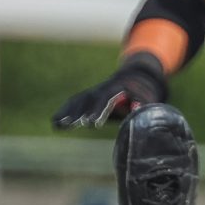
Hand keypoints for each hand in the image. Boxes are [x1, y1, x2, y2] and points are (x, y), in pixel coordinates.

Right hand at [52, 54, 168, 128]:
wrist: (137, 79)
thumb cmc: (145, 94)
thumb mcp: (148, 98)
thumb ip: (142, 103)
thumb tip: (136, 107)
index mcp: (118, 88)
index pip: (106, 99)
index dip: (98, 111)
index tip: (92, 123)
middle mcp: (102, 89)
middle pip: (88, 100)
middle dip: (80, 113)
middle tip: (72, 125)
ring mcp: (93, 92)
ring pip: (78, 101)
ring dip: (68, 113)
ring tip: (58, 125)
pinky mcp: (88, 97)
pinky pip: (74, 103)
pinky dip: (64, 112)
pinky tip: (55, 124)